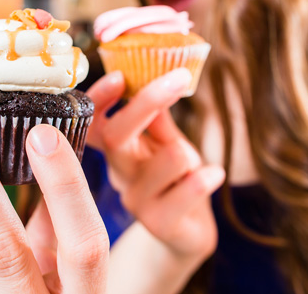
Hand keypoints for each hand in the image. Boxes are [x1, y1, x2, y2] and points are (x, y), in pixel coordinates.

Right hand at [87, 70, 224, 260]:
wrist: (188, 231)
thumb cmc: (176, 178)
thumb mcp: (167, 141)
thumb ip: (158, 116)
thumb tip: (150, 77)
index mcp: (118, 150)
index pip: (94, 123)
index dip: (100, 100)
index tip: (120, 76)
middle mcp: (120, 174)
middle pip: (116, 137)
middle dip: (146, 104)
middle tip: (178, 78)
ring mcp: (135, 201)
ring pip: (164, 161)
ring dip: (188, 153)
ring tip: (196, 162)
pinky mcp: (159, 223)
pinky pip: (186, 192)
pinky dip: (205, 178)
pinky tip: (213, 175)